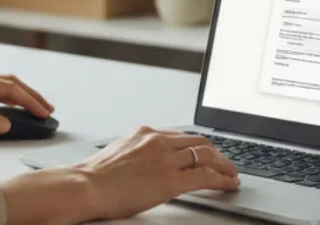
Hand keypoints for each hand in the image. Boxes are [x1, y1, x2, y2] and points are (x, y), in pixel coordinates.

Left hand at [0, 72, 54, 137]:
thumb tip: (7, 123)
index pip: (8, 88)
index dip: (29, 100)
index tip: (44, 112)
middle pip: (10, 83)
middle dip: (31, 95)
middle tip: (48, 110)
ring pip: (3, 88)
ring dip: (21, 97)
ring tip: (37, 110)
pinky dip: (8, 102)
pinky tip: (14, 113)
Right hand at [75, 126, 239, 221]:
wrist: (86, 185)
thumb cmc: (96, 176)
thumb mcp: (119, 154)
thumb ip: (138, 153)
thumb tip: (146, 163)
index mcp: (145, 134)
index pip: (181, 136)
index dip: (198, 145)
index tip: (205, 152)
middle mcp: (158, 141)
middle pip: (198, 142)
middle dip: (216, 153)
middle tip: (225, 163)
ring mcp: (165, 159)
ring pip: (206, 156)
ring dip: (224, 165)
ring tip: (232, 174)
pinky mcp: (170, 180)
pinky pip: (205, 177)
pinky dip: (221, 180)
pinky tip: (228, 184)